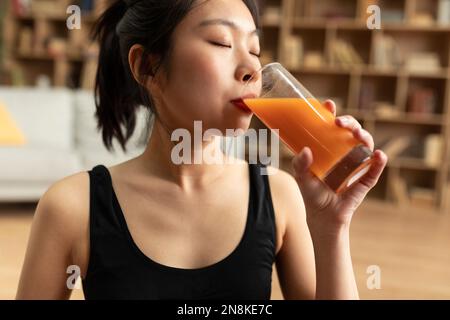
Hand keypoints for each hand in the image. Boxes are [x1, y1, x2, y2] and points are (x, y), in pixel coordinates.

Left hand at [292, 100, 387, 233]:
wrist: (322, 216)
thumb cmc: (312, 193)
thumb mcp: (301, 176)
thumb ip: (299, 163)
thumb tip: (305, 150)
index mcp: (330, 148)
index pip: (333, 127)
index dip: (333, 114)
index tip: (328, 105)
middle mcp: (346, 153)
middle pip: (352, 132)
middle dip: (349, 123)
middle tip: (339, 123)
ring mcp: (358, 165)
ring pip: (366, 145)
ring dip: (364, 136)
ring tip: (357, 135)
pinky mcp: (366, 179)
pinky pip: (376, 168)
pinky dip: (379, 161)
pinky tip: (378, 155)